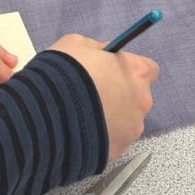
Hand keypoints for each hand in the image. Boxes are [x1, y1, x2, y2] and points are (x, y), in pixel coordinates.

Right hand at [50, 34, 158, 159]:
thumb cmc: (63, 74)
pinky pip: (113, 139)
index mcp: (136, 71)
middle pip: (137, 97)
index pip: (148, 69)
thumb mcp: (76, 45)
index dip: (129, 70)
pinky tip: (81, 130)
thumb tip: (102, 54)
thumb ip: (97, 49)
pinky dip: (101, 135)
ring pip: (126, 121)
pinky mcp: (118, 150)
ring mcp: (131, 129)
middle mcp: (141, 101)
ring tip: (83, 115)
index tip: (113, 71)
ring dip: (111, 117)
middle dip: (120, 95)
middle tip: (94, 94)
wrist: (45, 115)